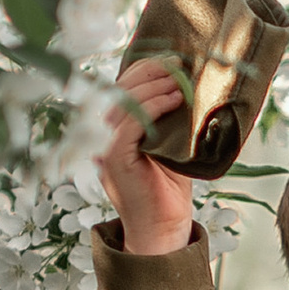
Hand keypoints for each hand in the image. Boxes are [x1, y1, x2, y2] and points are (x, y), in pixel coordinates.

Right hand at [96, 59, 199, 255]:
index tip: (171, 61)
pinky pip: (128, 124)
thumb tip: (186, 84)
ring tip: (180, 83)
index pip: (119, 90)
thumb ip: (168, 119)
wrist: (164, 229)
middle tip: (178, 66)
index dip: (142, 70)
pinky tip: (173, 101)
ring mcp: (104, 148)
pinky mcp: (114, 160)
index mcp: (112, 131)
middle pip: (117, 91)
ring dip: (153, 87)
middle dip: (148, 73)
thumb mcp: (170, 146)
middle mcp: (102, 137)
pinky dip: (151, 108)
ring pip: (121, 104)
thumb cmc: (169, 189)